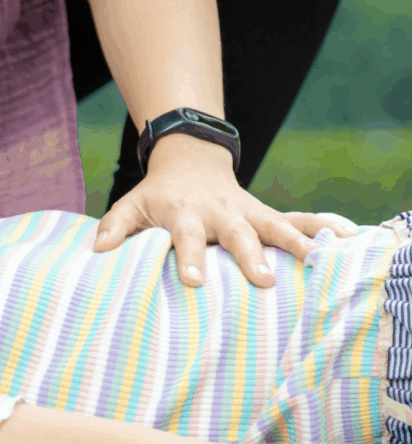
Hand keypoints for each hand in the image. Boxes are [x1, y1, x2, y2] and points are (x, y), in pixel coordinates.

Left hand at [94, 135, 357, 286]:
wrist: (189, 162)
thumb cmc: (157, 195)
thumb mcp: (132, 205)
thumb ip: (115, 226)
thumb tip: (98, 251)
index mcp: (184, 212)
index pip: (186, 237)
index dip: (188, 258)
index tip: (192, 282)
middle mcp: (219, 212)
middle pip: (236, 234)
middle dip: (250, 256)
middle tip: (263, 279)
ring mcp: (245, 211)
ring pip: (273, 225)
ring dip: (294, 241)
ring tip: (315, 259)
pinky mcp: (264, 212)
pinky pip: (295, 218)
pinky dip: (318, 227)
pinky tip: (345, 238)